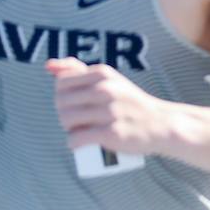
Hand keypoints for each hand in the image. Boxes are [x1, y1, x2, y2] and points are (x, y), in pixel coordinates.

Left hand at [46, 57, 166, 152]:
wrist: (160, 125)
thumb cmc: (128, 103)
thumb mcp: (108, 80)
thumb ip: (78, 70)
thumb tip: (49, 66)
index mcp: (103, 74)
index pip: (61, 82)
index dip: (64, 95)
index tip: (76, 103)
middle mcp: (106, 89)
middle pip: (61, 102)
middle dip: (64, 113)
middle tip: (78, 120)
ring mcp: (109, 111)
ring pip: (66, 120)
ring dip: (69, 128)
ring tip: (81, 130)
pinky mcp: (111, 133)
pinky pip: (75, 139)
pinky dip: (73, 143)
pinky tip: (80, 143)